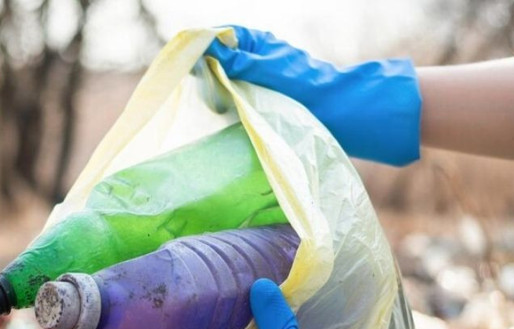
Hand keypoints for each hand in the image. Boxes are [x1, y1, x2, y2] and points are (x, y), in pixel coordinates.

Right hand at [205, 26, 421, 165]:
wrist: (332, 109)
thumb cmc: (302, 84)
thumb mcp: (265, 68)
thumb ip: (236, 59)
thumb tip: (205, 47)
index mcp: (254, 41)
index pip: (217, 34)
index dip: (198, 43)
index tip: (181, 57)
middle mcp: (250, 55)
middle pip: (214, 55)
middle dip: (200, 66)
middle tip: (187, 82)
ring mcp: (251, 76)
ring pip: (219, 76)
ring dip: (209, 85)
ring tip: (200, 98)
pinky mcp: (253, 96)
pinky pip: (229, 94)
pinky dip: (219, 100)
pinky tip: (213, 110)